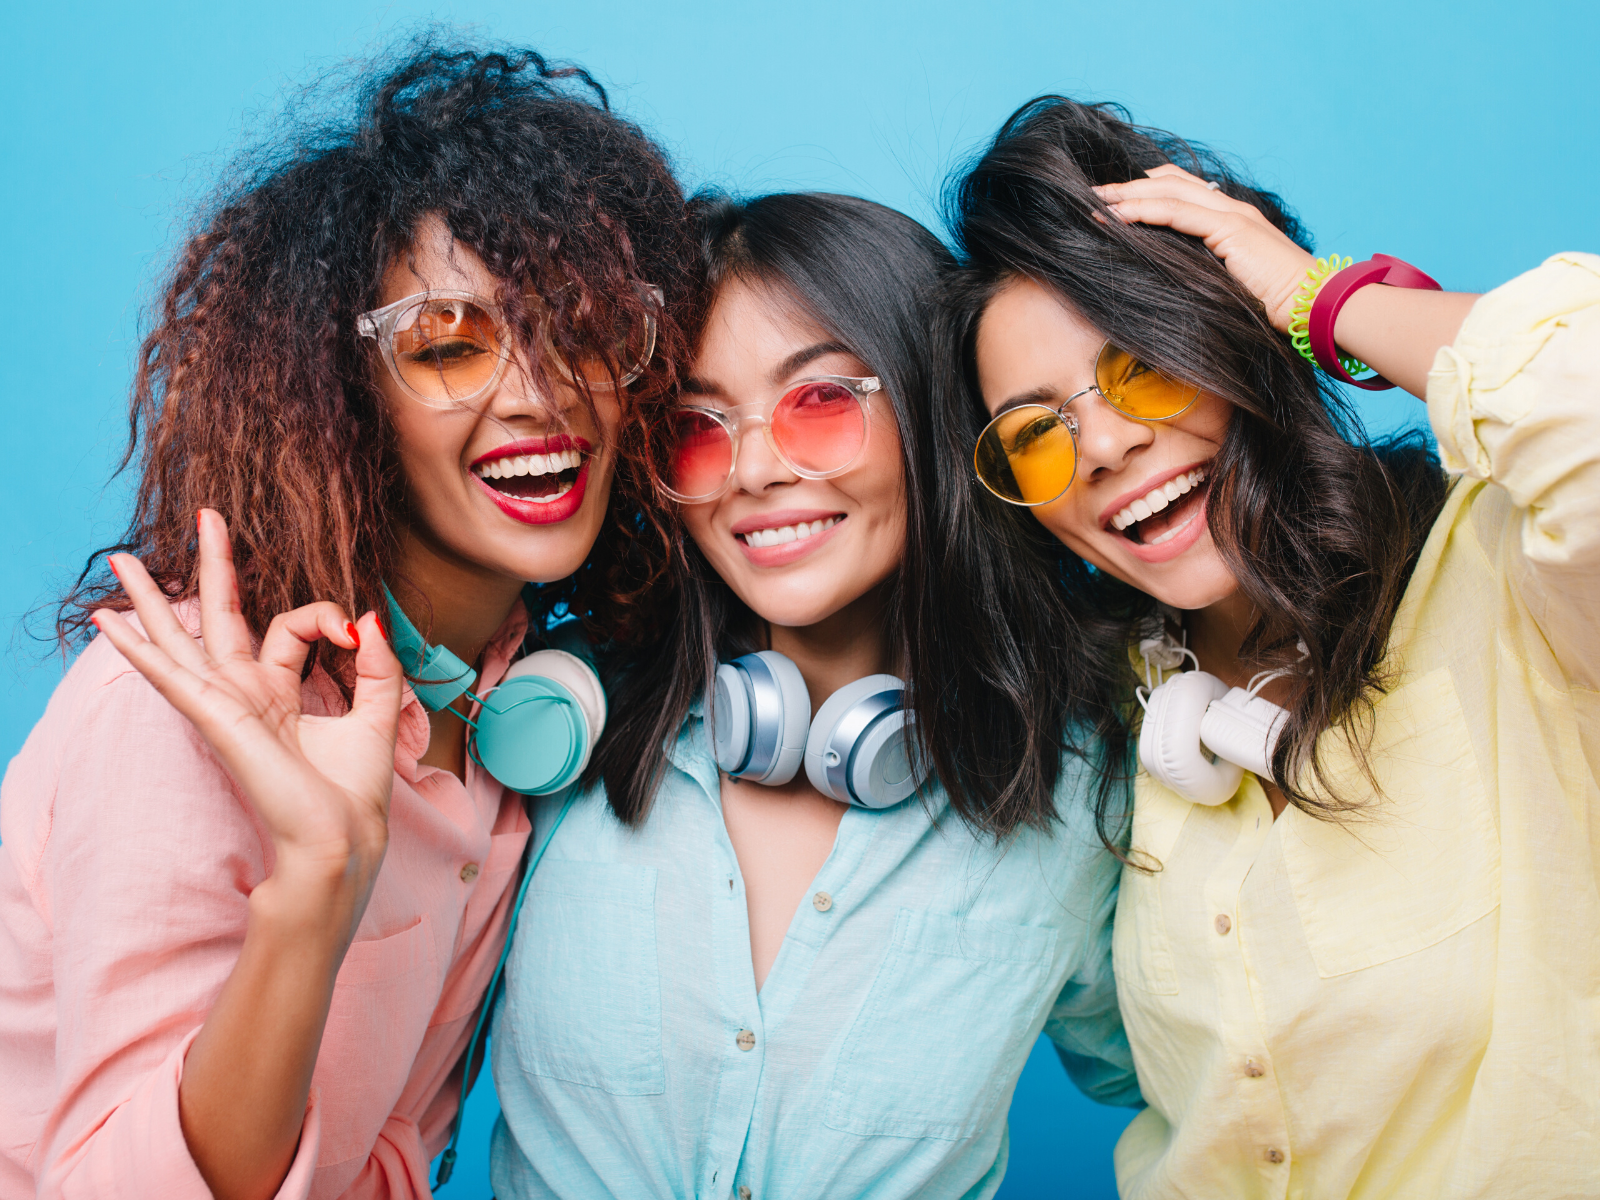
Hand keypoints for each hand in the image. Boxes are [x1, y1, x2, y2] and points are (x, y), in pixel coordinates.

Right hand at [92, 510, 402, 933]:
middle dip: (213, 566)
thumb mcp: (377, 710)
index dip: (327, 618)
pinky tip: (109, 621)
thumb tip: (365, 616)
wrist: (342, 838)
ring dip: (151, 598)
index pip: (293, 624)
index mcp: (280, 690)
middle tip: (207, 515)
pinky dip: (139, 647)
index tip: (355, 635)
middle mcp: (246, 693)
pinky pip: (171, 675)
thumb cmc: (354, 790)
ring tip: (121, 559)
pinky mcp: (217, 718)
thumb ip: (375, 661)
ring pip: (182, 639)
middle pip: (220, 616)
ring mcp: (226, 705)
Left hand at [1095, 164, 1314, 331]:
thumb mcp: (1227, 281)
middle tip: (1091, 194)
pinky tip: (1117, 218)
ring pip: (1168, 191)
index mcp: (1230, 216)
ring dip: (1126, 195)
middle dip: (1126, 186)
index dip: (1144, 187)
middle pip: (1168, 181)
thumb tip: (1167, 278)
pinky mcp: (1231, 229)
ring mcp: (1231, 214)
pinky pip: (1176, 212)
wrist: (1311, 305)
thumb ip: (1202, 269)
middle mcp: (1230, 207)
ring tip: (1094, 202)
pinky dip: (1142, 212)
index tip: (1111, 200)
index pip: (1179, 186)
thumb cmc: (1273, 305)